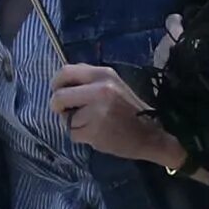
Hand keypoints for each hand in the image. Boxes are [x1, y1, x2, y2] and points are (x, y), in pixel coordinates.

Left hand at [51, 63, 185, 167]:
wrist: (151, 134)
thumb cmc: (129, 110)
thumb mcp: (113, 85)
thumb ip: (89, 82)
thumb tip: (63, 84)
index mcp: (103, 74)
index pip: (66, 71)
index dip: (56, 84)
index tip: (58, 92)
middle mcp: (100, 89)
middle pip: (59, 96)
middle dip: (58, 106)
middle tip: (66, 112)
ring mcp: (97, 110)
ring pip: (66, 118)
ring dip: (74, 124)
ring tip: (93, 125)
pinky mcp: (95, 130)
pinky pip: (73, 134)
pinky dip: (81, 137)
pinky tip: (97, 134)